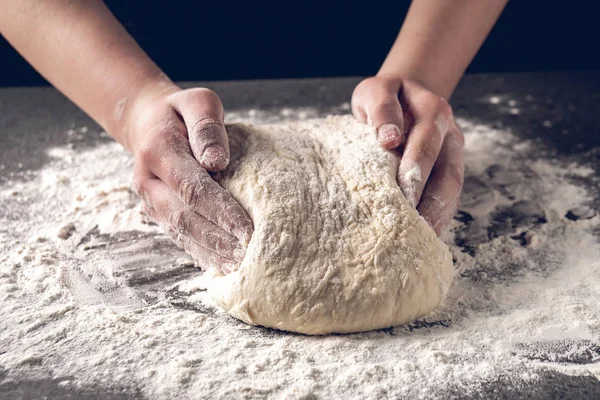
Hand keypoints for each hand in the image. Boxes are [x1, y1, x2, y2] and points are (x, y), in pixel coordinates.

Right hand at [124, 85, 253, 272]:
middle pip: (185, 218)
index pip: (192, 189)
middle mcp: (148, 182)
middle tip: (249, 255)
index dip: (221, 212)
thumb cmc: (181, 112)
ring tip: (241, 266)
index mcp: (157, 152)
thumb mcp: (197, 101)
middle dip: (219, 239)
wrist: (148, 122)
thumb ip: (207, 127)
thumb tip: (217, 161)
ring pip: (181, 233)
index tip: (247, 230)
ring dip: (211, 252)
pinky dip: (202, 253)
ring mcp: (150, 202)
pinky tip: (224, 264)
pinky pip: (180, 237)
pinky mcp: (158, 213)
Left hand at [352, 76, 464, 234]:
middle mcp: (449, 134)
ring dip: (439, 215)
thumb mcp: (376, 91)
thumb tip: (388, 140)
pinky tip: (424, 235)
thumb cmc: (385, 97)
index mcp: (433, 111)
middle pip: (447, 172)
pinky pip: (449, 196)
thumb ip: (381, 109)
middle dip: (432, 203)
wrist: (405, 94)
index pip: (427, 143)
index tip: (403, 195)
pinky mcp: (449, 170)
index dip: (416, 170)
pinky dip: (439, 216)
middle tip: (414, 228)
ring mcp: (453, 154)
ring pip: (452, 189)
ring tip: (422, 240)